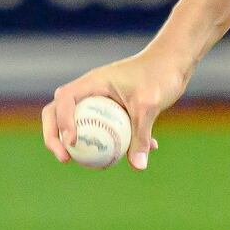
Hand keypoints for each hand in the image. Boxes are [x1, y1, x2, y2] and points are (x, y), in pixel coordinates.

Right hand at [41, 43, 193, 170]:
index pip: (64, 100)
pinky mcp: (113, 109)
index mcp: (92, 82)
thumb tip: (138, 166)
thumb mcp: (150, 106)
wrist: (175, 63)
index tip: (72, 141)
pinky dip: (112, 142)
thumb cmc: (160, 75)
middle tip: (65, 158)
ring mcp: (100, 100)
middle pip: (58, 112)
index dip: (61, 121)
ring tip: (90, 165)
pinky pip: (104, 129)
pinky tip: (134, 158)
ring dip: (80, 143)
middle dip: (54, 136)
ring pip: (80, 123)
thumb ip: (141, 135)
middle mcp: (90, 90)